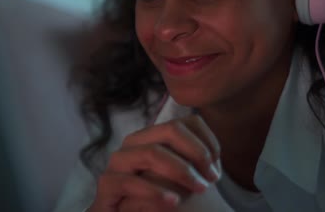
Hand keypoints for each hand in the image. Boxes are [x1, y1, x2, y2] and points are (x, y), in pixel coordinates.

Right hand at [87, 114, 221, 211]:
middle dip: (197, 153)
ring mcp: (118, 162)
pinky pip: (129, 182)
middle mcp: (135, 142)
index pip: (188, 122)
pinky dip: (154, 192)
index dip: (208, 141)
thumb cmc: (166, 202)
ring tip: (198, 189)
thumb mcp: (185, 180)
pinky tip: (173, 202)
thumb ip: (195, 164)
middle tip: (211, 179)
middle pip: (171, 130)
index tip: (217, 168)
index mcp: (155, 136)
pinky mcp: (106, 185)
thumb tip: (212, 156)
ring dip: (180, 170)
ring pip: (151, 152)